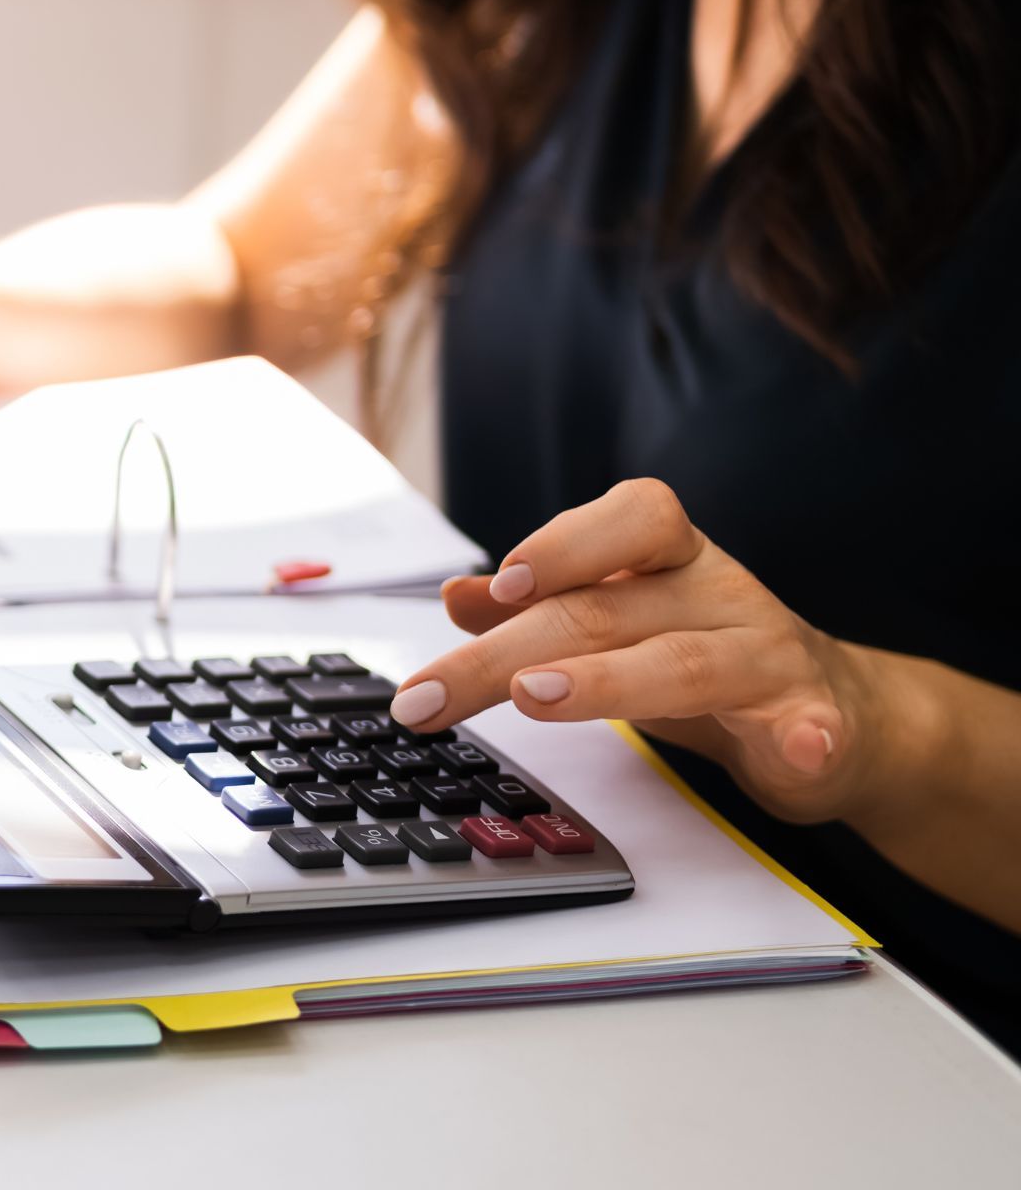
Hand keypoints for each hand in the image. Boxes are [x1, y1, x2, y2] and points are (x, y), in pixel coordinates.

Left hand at [388, 478, 898, 825]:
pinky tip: (799, 748)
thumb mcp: (617, 623)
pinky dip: (806, 735)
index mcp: (669, 559)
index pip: (629, 519)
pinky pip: (813, 724)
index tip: (501, 584)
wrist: (834, 711)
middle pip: (606, 612)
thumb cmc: (704, 654)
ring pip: (687, 662)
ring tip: (539, 697)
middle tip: (433, 693)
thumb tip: (456, 596)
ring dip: (609, 680)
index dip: (563, 545)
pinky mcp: (812, 720)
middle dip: (507, 653)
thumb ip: (539, 610)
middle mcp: (717, 592)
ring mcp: (767, 653)